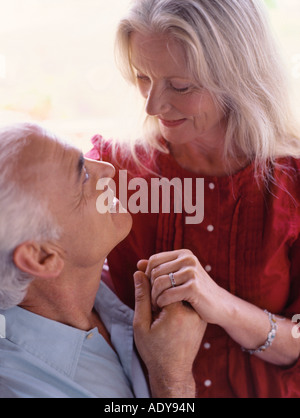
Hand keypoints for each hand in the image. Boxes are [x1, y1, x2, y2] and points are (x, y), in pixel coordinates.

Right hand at [133, 270, 205, 397]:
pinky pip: (187, 300)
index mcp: (176, 312)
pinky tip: (170, 315)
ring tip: (161, 312)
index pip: (164, 282)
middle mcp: (192, 311)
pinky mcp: (200, 317)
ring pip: (181, 291)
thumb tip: (139, 271)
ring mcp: (198, 314)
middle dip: (161, 289)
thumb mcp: (140, 324)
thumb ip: (141, 297)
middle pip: (174, 285)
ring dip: (169, 295)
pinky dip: (177, 302)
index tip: (149, 303)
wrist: (172, 371)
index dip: (152, 287)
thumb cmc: (153, 350)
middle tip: (154, 308)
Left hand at [138, 249, 227, 323]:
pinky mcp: (194, 287)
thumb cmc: (196, 292)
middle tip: (151, 302)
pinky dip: (161, 303)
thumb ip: (160, 269)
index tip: (149, 290)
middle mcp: (187, 259)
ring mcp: (191, 272)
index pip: (154, 260)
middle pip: (155, 271)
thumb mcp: (178, 277)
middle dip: (149, 288)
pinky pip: (167, 294)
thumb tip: (138, 263)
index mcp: (183, 254)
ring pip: (159, 283)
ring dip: (154, 297)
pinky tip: (163, 308)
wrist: (220, 306)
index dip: (147, 275)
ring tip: (155, 306)